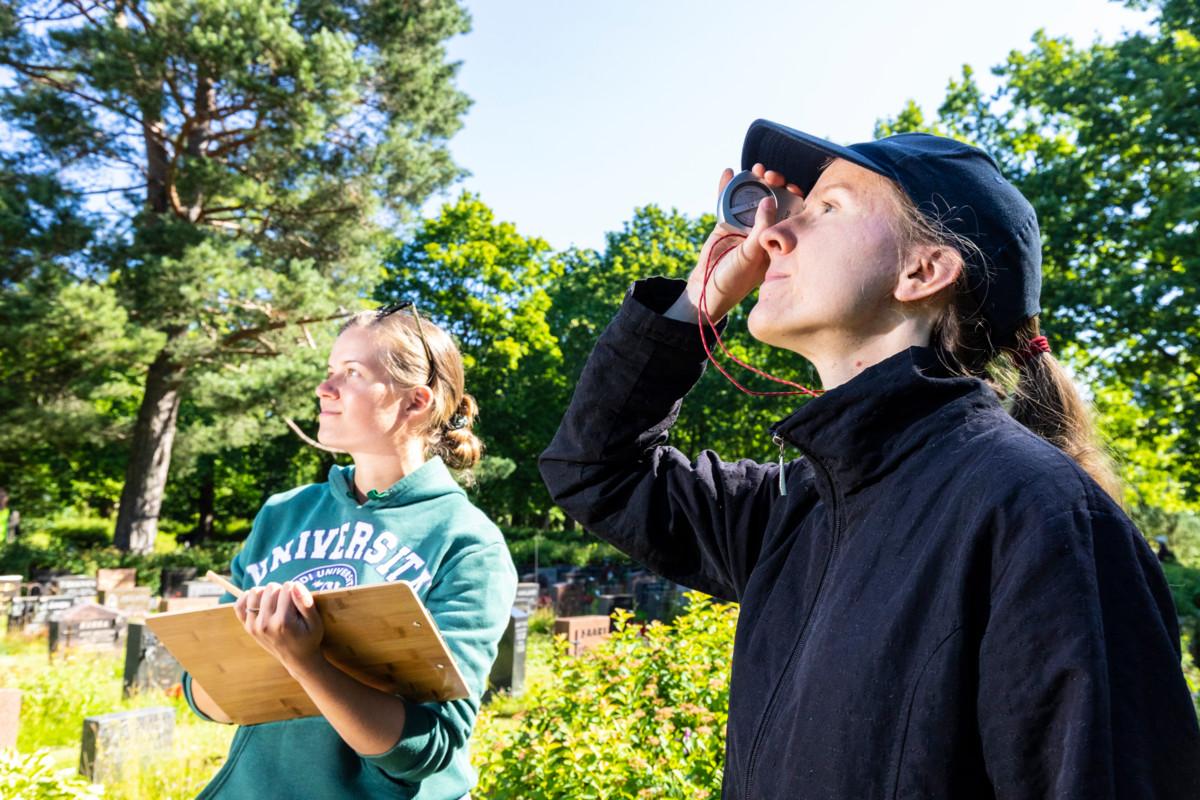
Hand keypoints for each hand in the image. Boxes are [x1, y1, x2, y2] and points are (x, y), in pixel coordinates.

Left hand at [235, 581, 324, 676]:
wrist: (297, 658)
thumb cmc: (308, 638)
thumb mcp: (315, 622)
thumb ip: (306, 603)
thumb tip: (295, 585)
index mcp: (284, 622)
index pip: (287, 588)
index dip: (296, 589)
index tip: (299, 600)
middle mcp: (266, 623)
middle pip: (271, 588)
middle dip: (282, 590)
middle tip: (289, 603)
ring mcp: (254, 626)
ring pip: (255, 592)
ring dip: (266, 592)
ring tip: (276, 601)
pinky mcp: (248, 627)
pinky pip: (239, 605)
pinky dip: (247, 598)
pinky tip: (259, 601)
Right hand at [666, 164, 803, 322]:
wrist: (706, 288)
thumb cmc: (735, 279)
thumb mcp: (752, 255)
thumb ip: (761, 228)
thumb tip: (769, 199)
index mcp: (778, 239)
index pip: (792, 212)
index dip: (793, 196)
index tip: (790, 186)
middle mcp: (763, 230)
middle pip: (773, 199)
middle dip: (773, 184)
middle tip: (770, 175)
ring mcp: (744, 224)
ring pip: (752, 196)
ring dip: (753, 180)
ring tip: (754, 169)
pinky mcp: (726, 222)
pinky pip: (728, 200)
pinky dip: (728, 186)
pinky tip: (729, 172)